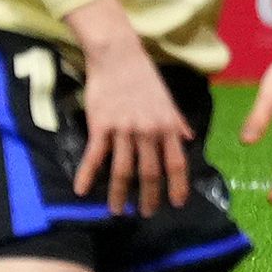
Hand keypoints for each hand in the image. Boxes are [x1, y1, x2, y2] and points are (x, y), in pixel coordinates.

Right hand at [73, 46, 193, 217]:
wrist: (118, 57)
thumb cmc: (144, 77)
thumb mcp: (167, 100)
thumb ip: (177, 122)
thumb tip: (190, 138)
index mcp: (167, 126)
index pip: (176, 162)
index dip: (177, 185)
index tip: (177, 204)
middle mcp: (148, 131)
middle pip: (150, 172)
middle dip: (149, 197)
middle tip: (146, 214)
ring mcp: (124, 130)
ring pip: (123, 169)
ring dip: (119, 194)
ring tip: (117, 211)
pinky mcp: (101, 126)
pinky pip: (95, 155)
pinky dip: (87, 174)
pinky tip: (81, 190)